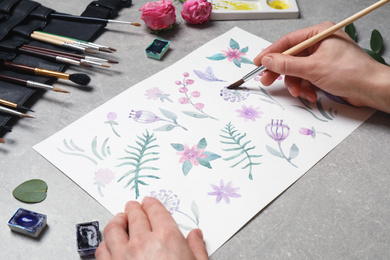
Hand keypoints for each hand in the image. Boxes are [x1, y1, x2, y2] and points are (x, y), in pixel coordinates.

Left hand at [95, 197, 207, 259]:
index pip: (156, 211)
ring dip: (117, 221)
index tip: (149, 202)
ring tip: (119, 219)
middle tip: (133, 206)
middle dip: (134, 208)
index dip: (151, 204)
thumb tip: (196, 235)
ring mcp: (123, 256)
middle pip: (134, 216)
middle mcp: (142, 242)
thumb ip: (196, 248)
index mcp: (167, 238)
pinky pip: (101, 251)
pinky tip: (108, 243)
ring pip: (113, 229)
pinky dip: (105, 243)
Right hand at [254, 21, 389, 112]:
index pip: (288, 41)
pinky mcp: (325, 71)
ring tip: (300, 93)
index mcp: (318, 33)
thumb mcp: (312, 68)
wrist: (372, 89)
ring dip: (296, 84)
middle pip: (291, 57)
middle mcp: (320, 43)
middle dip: (282, 72)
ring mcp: (322, 58)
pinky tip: (311, 95)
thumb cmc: (350, 72)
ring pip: (297, 71)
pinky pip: (307, 78)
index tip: (258, 63)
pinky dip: (306, 88)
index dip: (271, 53)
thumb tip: (267, 60)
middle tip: (267, 81)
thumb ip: (286, 64)